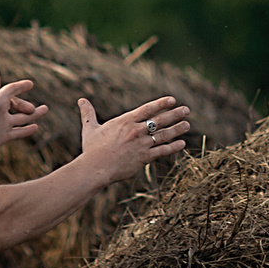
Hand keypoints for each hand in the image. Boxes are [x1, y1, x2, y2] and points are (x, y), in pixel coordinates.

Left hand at [0, 70, 42, 159]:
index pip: (10, 91)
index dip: (20, 87)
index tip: (31, 84)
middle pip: (16, 105)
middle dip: (26, 105)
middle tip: (33, 109)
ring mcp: (1, 125)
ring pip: (20, 118)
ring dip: (32, 115)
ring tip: (44, 109)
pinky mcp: (1, 137)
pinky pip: (17, 132)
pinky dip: (26, 130)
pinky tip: (35, 128)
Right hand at [76, 93, 191, 181]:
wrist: (95, 168)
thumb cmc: (92, 149)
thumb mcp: (90, 128)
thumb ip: (88, 113)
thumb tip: (81, 100)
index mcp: (125, 121)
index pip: (147, 109)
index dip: (161, 103)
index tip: (172, 100)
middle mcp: (136, 131)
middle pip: (159, 120)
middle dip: (174, 114)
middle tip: (186, 110)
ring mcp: (141, 144)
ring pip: (163, 135)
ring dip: (177, 129)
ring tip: (187, 125)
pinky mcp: (143, 158)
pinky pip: (161, 151)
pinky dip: (173, 147)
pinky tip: (181, 144)